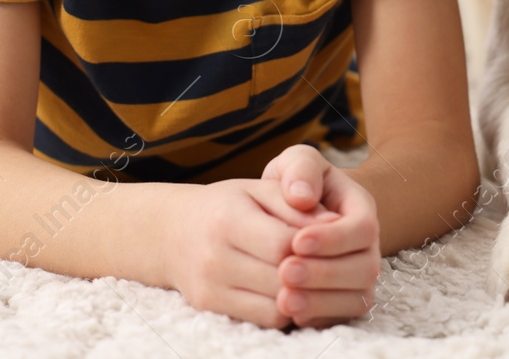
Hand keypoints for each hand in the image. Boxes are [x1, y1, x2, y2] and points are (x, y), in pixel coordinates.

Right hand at [160, 177, 334, 327]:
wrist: (173, 231)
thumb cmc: (227, 204)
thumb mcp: (260, 190)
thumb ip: (296, 204)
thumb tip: (334, 223)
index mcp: (228, 218)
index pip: (284, 243)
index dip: (313, 245)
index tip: (329, 239)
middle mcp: (214, 256)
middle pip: (282, 278)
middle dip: (314, 272)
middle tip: (334, 262)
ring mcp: (209, 286)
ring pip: (276, 305)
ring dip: (303, 295)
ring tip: (314, 276)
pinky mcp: (209, 307)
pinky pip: (264, 319)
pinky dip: (286, 308)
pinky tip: (294, 291)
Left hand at [263, 144, 382, 327]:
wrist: (299, 211)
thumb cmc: (300, 184)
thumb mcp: (299, 163)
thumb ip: (301, 169)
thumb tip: (301, 197)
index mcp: (361, 210)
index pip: (362, 228)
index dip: (334, 238)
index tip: (297, 241)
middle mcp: (367, 246)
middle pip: (364, 268)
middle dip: (325, 273)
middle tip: (285, 271)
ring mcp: (359, 276)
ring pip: (357, 297)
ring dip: (321, 301)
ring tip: (284, 299)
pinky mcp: (346, 300)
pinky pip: (343, 317)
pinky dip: (319, 318)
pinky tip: (291, 313)